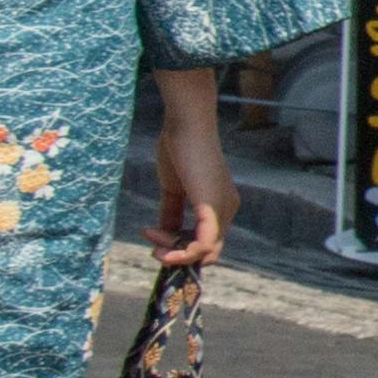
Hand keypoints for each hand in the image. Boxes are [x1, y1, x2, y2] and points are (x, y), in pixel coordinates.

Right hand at [142, 72, 229, 277]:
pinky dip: (180, 251)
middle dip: (175, 254)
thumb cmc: (179, 148)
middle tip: (151, 243)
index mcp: (220, 205)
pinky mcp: (213, 208)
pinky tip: (156, 238)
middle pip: (206, 253)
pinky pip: (204, 245)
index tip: (149, 233)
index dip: (177, 246)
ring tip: (150, 238)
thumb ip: (170, 212)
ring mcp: (223, 210)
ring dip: (173, 253)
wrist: (186, 123)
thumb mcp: (173, 188)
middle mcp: (227, 210)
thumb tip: (163, 233)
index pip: (205, 242)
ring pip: (205, 253)